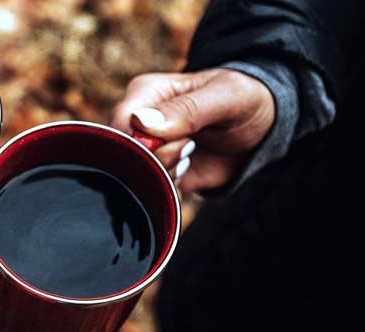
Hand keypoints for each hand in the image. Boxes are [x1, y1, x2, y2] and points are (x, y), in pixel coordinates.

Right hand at [110, 69, 274, 191]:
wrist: (259, 127)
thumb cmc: (242, 99)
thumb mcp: (225, 96)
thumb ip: (186, 110)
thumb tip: (141, 124)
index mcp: (144, 94)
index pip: (120, 123)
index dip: (143, 140)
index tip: (181, 138)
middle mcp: (136, 122)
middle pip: (123, 153)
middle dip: (157, 159)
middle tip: (189, 146)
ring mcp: (145, 149)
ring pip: (134, 174)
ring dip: (165, 172)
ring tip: (190, 152)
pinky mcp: (155, 172)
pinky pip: (148, 189)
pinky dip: (169, 185)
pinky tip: (187, 166)